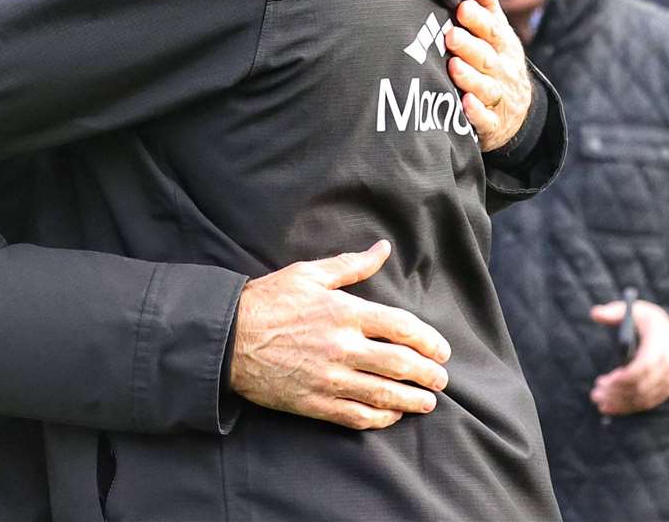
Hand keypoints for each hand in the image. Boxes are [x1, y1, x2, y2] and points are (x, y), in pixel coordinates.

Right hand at [229, 240, 451, 430]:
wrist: (227, 338)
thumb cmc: (268, 300)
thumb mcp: (308, 273)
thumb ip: (351, 265)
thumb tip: (383, 249)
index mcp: (344, 312)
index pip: (403, 328)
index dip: (430, 342)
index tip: (441, 351)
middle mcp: (342, 347)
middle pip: (402, 365)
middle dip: (429, 375)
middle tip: (440, 380)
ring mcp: (330, 378)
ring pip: (385, 395)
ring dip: (413, 401)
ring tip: (427, 402)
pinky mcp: (315, 402)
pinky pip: (358, 416)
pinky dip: (381, 418)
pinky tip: (391, 415)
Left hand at [446, 0, 530, 150]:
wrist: (516, 112)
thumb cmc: (498, 63)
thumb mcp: (499, 35)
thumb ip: (488, 7)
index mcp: (503, 47)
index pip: (493, 31)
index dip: (478, 20)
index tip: (462, 8)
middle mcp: (503, 71)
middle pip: (487, 58)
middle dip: (470, 47)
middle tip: (450, 36)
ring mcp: (499, 98)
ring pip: (486, 87)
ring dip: (470, 77)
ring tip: (454, 67)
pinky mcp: (492, 124)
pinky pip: (485, 119)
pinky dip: (476, 113)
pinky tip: (465, 104)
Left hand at [589, 299, 668, 414]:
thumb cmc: (652, 323)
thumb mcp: (637, 310)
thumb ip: (615, 311)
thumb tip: (594, 314)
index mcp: (661, 345)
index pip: (644, 366)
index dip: (624, 377)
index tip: (603, 381)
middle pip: (642, 385)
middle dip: (617, 392)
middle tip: (595, 393)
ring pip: (644, 397)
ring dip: (620, 402)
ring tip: (598, 400)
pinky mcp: (667, 390)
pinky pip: (648, 402)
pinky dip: (628, 407)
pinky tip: (610, 407)